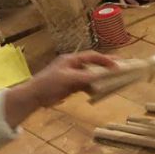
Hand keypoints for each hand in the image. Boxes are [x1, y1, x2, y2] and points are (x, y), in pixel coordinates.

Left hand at [3, 51, 118, 126]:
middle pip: (93, 64)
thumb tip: (102, 75)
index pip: (92, 56)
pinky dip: (93, 88)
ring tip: (113, 81)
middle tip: (120, 67)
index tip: (117, 65)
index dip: (105, 59)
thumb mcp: (68, 78)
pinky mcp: (71, 86)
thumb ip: (86, 77)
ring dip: (100, 78)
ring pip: (91, 75)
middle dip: (106, 66)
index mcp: (71, 59)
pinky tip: (99, 91)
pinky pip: (86, 85)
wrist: (34, 97)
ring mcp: (72, 76)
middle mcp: (73, 66)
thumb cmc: (49, 83)